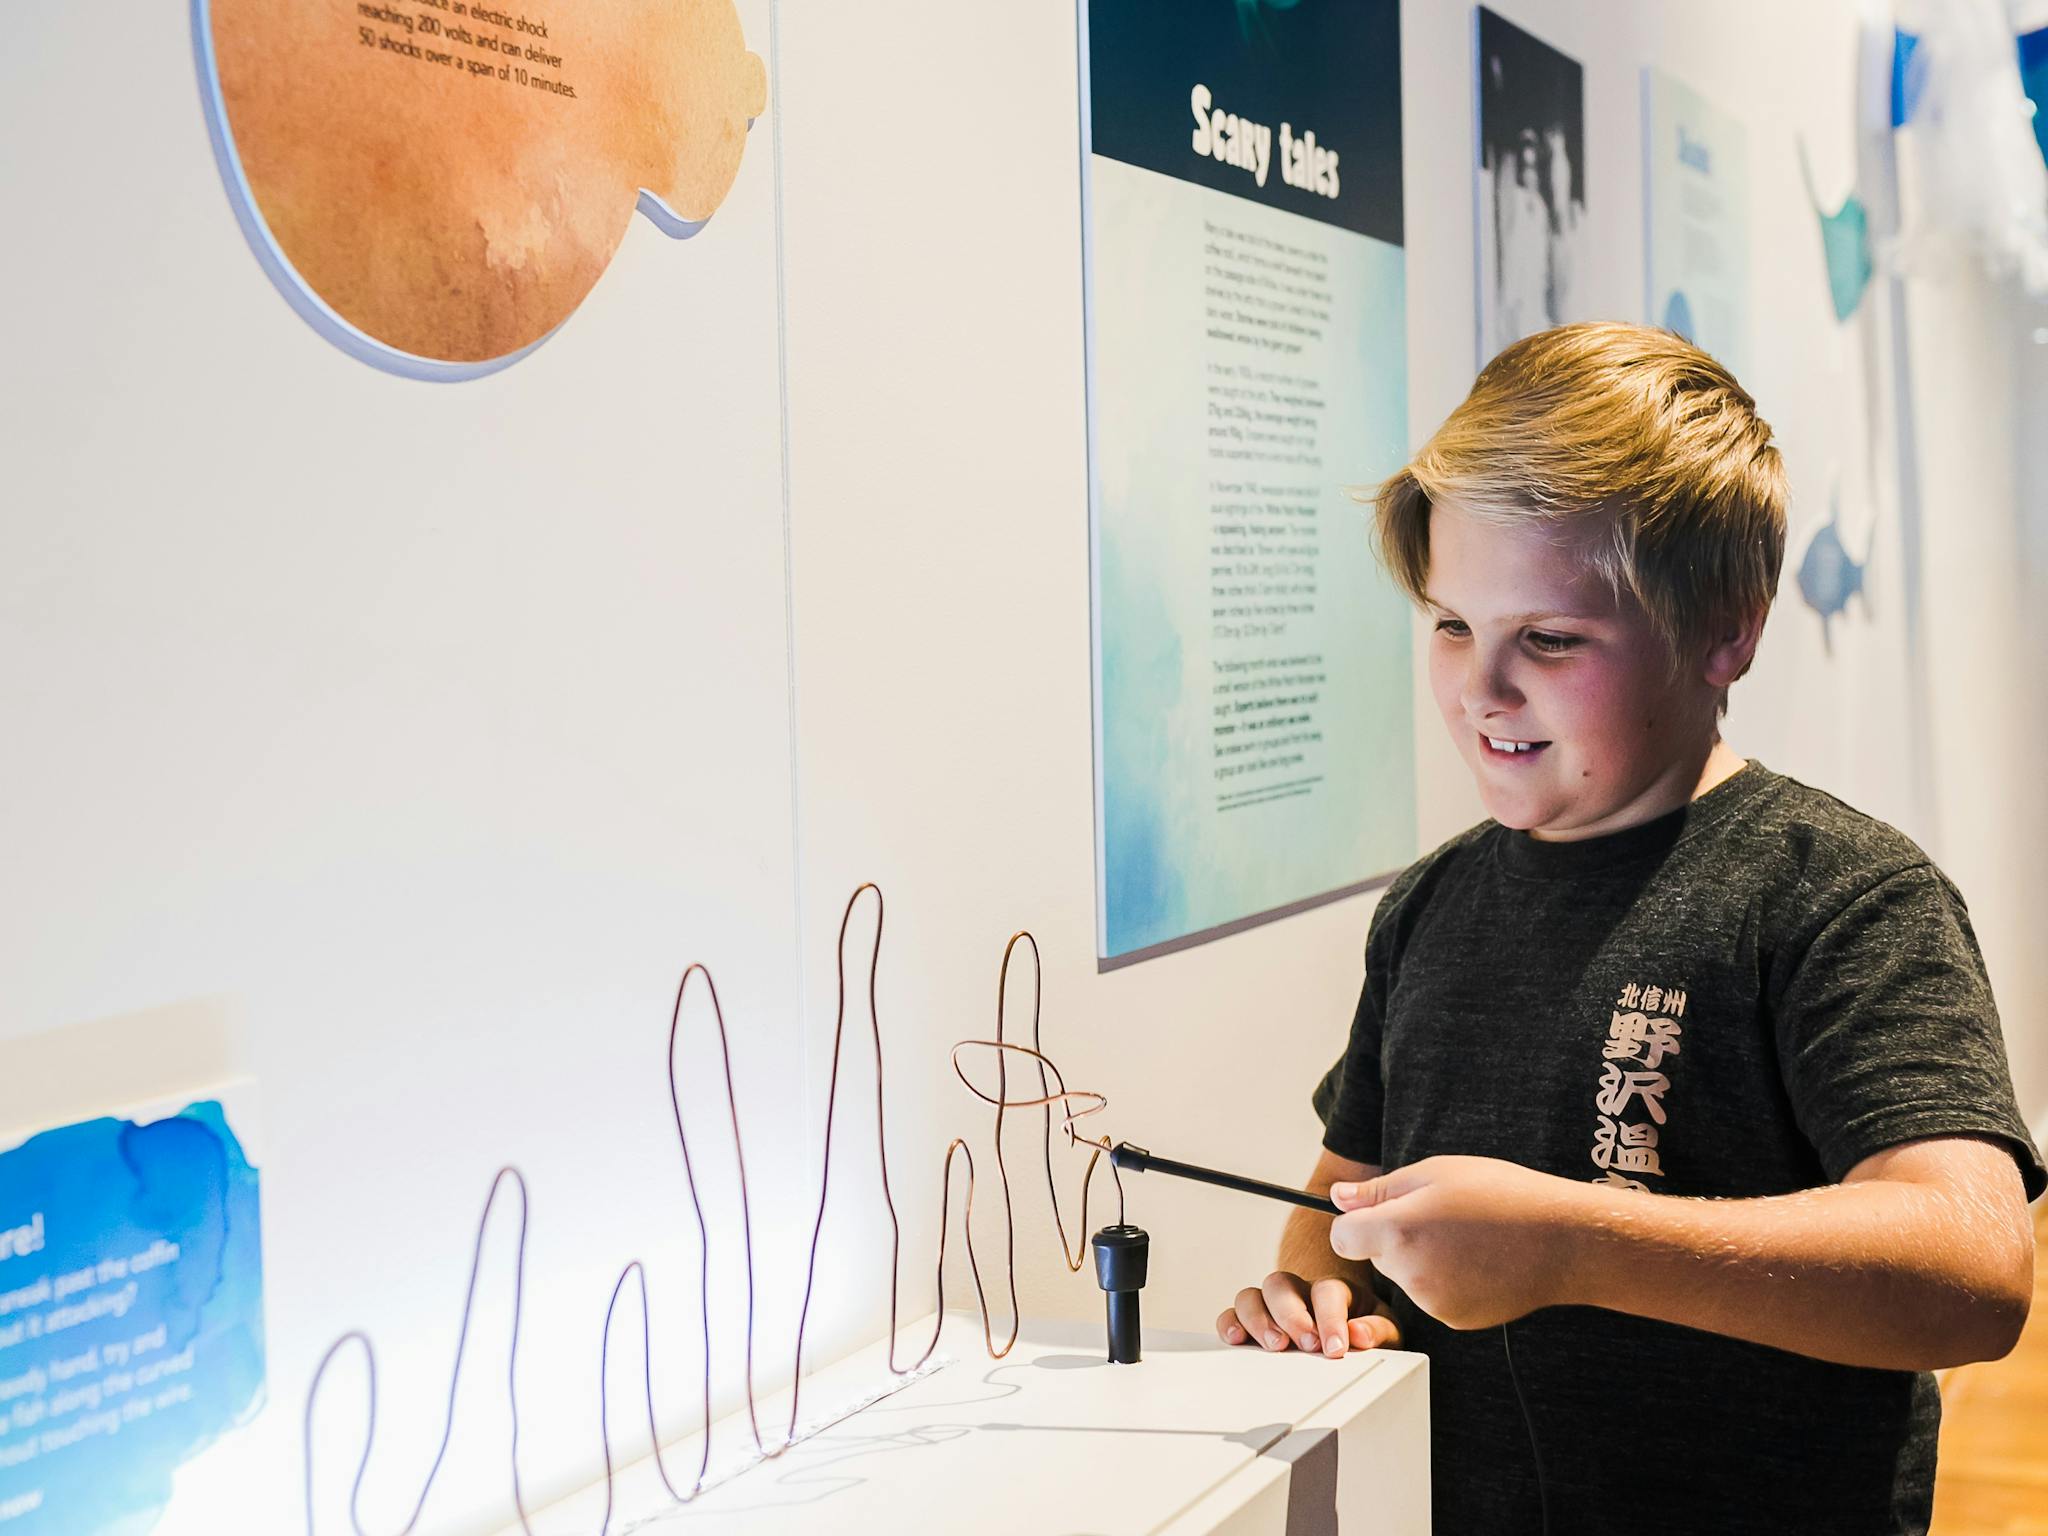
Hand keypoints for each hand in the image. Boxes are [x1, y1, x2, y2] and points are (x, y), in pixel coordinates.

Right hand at [1215, 1270, 1401, 1358]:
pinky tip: (1237, 1339)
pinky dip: (1230, 1324)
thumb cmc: (1367, 1332)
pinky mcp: (1254, 1323)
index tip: (1336, 1348)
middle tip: (1304, 1344)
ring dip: (1259, 1319)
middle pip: (1281, 1283)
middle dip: (1290, 1315)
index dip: (1330, 1318)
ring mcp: (1273, 1306)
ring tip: (1274, 1346)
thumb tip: (1358, 1334)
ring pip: (1252, 1295)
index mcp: (1333, 1290)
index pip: (1326, 1291)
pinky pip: (1231, 1314)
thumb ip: (1377, 1331)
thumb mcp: (1385, 1333)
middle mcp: (1298, 1292)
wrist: (1351, 1337)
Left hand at [1329, 1156, 1587, 1329]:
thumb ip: (1379, 1190)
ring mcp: (1434, 1302)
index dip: (1355, 1224)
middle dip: (1395, 1239)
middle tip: (1441, 1217)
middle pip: (1377, 1257)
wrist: (1561, 1240)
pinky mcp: (1456, 1319)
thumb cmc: (1501, 1195)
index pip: (1342, 1238)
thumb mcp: (1435, 1173)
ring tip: (1466, 1238)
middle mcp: (1410, 1274)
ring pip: (1407, 1277)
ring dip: (1422, 1260)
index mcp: (1398, 1231)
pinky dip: (1446, 1282)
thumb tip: (1338, 1197)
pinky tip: (1479, 1262)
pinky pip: (1434, 1297)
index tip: (1378, 1214)